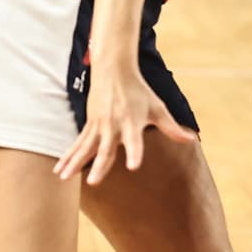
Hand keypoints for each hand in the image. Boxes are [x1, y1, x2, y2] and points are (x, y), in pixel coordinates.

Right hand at [53, 66, 196, 185]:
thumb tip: (191, 140)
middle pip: (105, 148)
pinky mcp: (89, 124)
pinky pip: (78, 143)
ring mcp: (98, 125)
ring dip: (74, 163)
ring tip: (63, 178)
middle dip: (99, 165)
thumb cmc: (138, 90)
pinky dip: (68, 156)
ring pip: (85, 147)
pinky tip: (59, 170)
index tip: (133, 166)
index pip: (134, 140)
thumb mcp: (157, 107)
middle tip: (93, 182)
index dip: (134, 152)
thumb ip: (171, 127)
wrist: (114, 69)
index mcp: (132, 122)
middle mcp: (113, 125)